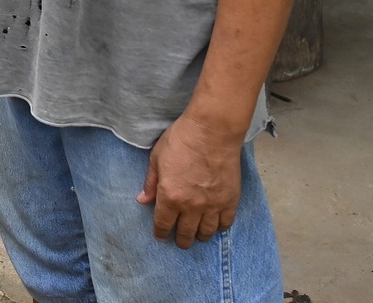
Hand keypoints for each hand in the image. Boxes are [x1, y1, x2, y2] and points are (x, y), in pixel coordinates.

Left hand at [139, 113, 242, 247]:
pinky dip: (219, 228)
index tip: (160, 237)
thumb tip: (142, 200)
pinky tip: (214, 225)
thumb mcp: (156, 159)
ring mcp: (213, 205)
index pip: (163, 224)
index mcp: (170, 196)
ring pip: (206, 233)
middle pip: (186, 233)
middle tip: (179, 240)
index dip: (161, 233)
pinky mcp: (230, 201)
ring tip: (196, 235)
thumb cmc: (180, 141)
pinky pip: (225, 224)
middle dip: (181, 240)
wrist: (212, 132)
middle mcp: (191, 206)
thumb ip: (150, 183)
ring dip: (199, 236)